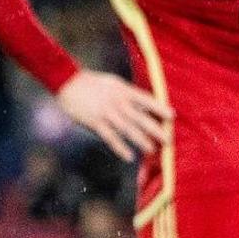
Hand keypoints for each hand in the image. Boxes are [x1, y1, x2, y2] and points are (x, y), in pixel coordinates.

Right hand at [55, 69, 171, 162]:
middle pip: (140, 117)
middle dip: (155, 129)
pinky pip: (110, 137)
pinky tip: (129, 157)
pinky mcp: (95, 121)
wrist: (66, 81)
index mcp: (123, 90)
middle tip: (168, 140)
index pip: (145, 99)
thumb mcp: (114, 83)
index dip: (159, 108)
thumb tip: (144, 104)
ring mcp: (106, 112)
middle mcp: (117, 101)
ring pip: (128, 128)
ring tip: (152, 150)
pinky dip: (120, 147)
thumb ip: (128, 93)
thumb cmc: (92, 82)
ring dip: (141, 140)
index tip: (172, 116)